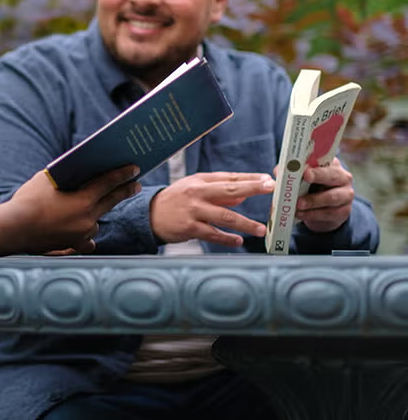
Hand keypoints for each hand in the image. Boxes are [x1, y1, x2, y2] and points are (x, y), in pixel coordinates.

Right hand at [8, 165, 140, 254]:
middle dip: (124, 191)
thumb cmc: (28, 201)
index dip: (122, 174)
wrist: (13, 229)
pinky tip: (82, 232)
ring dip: (97, 212)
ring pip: (96, 221)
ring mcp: (82, 234)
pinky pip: (86, 239)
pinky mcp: (73, 244)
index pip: (109, 183)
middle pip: (111, 201)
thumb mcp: (46, 180)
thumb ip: (65, 176)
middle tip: (134, 185)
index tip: (135, 169)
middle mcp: (88, 218)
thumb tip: (77, 172)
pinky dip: (85, 234)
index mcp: (83, 200)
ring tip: (95, 205)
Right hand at [149, 172, 275, 246]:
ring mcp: (193, 210)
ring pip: (225, 216)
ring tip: (261, 229)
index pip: (229, 178)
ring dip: (246, 223)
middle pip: (230, 190)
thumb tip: (242, 198)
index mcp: (200, 181)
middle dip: (252, 189)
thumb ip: (217, 193)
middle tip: (271, 190)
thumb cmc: (175, 200)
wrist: (149, 215)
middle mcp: (197, 193)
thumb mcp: (194, 190)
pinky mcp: (189, 227)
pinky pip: (213, 234)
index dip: (250, 179)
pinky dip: (227, 239)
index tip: (268, 180)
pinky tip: (238, 241)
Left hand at [297, 158, 353, 231]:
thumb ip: (292, 173)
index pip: (325, 160)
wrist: (323, 210)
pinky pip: (329, 213)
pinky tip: (300, 214)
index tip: (305, 169)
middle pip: (331, 176)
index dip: (315, 164)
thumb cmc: (310, 188)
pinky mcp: (344, 211)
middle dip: (317, 177)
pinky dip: (312, 214)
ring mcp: (346, 195)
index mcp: (332, 164)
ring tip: (297, 204)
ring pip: (331, 197)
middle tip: (305, 178)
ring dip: (312, 201)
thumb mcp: (302, 178)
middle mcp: (343, 177)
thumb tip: (277, 171)